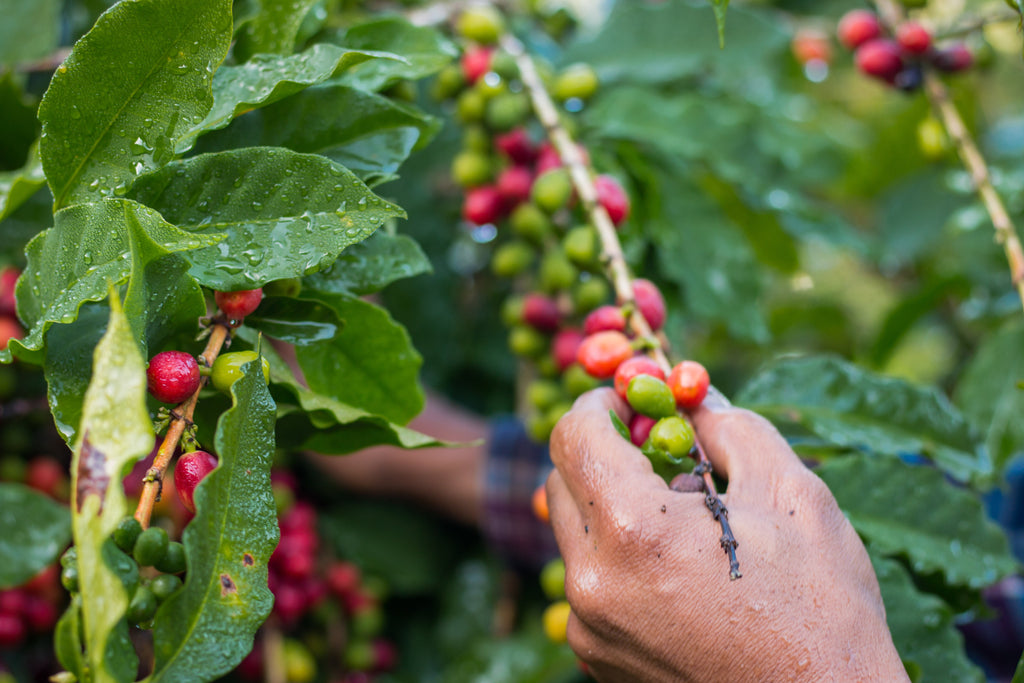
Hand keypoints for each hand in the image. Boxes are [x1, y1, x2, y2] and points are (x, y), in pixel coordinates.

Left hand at [545, 388, 907, 681]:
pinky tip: (676, 570)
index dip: (598, 405)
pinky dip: (617, 560)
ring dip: (610, 509)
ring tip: (681, 520)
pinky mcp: (596, 659)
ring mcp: (589, 628)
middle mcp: (593, 582)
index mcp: (634, 531)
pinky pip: (590, 585)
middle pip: (562, 483)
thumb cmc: (821, 610)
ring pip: (575, 536)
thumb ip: (731, 428)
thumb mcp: (791, 494)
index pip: (573, 436)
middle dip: (602, 455)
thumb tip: (693, 400)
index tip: (627, 401)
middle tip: (657, 451)